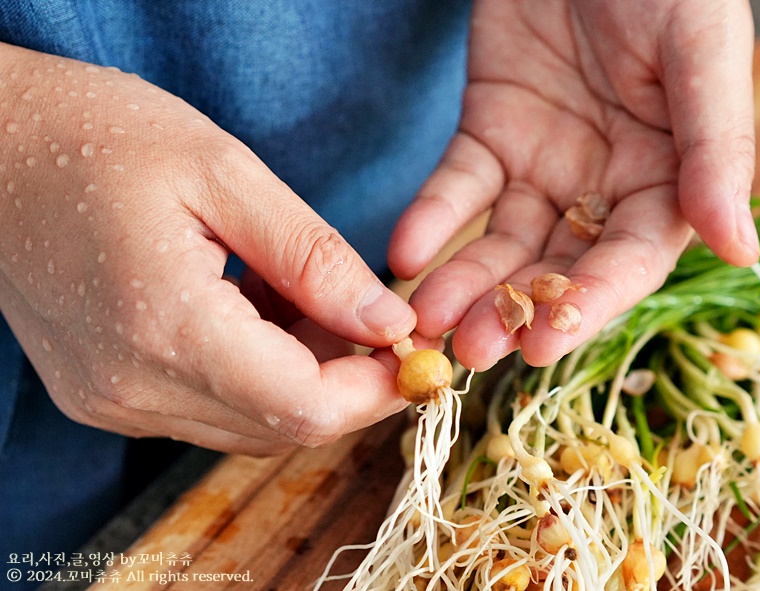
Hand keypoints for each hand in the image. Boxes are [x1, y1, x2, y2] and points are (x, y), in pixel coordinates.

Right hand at [0, 43, 414, 453]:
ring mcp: (111, 400)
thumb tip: (388, 325)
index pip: (304, 408)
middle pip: (282, 427)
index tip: (412, 346)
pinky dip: (256, 373)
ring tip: (305, 294)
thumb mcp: (224, 174)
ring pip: (249, 425)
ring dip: (303, 375)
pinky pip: (209, 407)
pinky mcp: (105, 394)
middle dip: (348, 381)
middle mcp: (132, 386)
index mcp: (165, 327)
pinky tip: (257, 308)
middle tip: (369, 311)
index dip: (376, 388)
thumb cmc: (98, 136)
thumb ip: (314, 259)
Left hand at [388, 0, 758, 369]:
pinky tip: (406, 250)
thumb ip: (718, 150)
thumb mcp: (700, 54)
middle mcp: (604, 189)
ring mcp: (543, 167)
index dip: (591, 304)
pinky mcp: (490, 137)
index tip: (545, 345)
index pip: (631, 260)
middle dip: (514, 312)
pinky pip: (457, 186)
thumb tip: (743, 250)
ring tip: (428, 319)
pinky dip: (431, 218)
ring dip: (465, 282)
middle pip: (558, 266)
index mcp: (668, 181)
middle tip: (470, 353)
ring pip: (501, 241)